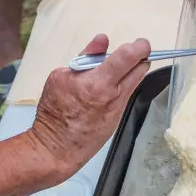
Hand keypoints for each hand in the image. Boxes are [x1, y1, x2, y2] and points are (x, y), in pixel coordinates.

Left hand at [27, 34, 150, 177]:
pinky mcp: (55, 75)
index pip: (126, 55)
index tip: (144, 50)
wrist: (52, 147)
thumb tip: (142, 62)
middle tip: (128, 67)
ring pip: (95, 60)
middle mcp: (83, 76)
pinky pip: (78, 68)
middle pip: (112, 54)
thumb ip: (128, 83)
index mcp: (101, 87)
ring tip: (96, 89)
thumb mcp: (116, 112)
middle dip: (125, 57)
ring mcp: (67, 74)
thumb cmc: (89, 136)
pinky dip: (84, 76)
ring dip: (102, 69)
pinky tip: (80, 93)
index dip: (139, 48)